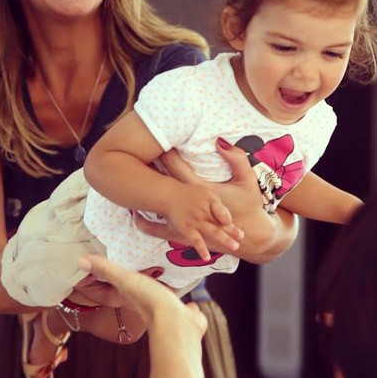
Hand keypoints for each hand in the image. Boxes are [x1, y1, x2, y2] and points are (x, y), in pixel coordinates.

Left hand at [78, 254, 206, 336]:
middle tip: (153, 272)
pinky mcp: (186, 317)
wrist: (177, 326)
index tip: (127, 264)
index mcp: (135, 295)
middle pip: (148, 292)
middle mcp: (151, 305)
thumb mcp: (125, 280)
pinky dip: (189, 307)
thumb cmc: (149, 302)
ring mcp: (170, 313)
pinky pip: (187, 310)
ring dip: (171, 295)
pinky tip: (192, 302)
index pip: (126, 284)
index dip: (125, 275)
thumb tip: (80, 260)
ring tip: (174, 284)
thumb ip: (106, 269)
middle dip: (151, 284)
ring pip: (169, 302)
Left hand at [139, 140, 298, 262]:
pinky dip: (147, 222)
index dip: (168, 157)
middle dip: (150, 172)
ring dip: (142, 200)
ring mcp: (187, 222)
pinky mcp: (186, 233)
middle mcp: (191, 207)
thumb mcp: (248, 181)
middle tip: (132, 158)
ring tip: (123, 189)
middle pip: (164, 186)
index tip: (155, 144)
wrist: (253, 235)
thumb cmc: (251, 207)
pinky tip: (133, 215)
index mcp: (204, 191)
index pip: (180, 170)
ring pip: (158, 211)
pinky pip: (162, 228)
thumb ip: (237, 159)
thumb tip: (221, 141)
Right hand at [162, 184, 242, 261]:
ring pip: (213, 231)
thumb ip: (217, 205)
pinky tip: (206, 258)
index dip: (229, 219)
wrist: (168, 195)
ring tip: (235, 246)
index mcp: (210, 201)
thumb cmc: (188, 194)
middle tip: (242, 237)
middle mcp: (204, 211)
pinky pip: (196, 241)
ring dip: (225, 239)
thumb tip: (228, 220)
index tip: (239, 228)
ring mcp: (196, 221)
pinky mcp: (187, 229)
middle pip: (221, 222)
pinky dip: (201, 249)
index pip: (223, 211)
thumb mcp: (205, 193)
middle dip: (233, 230)